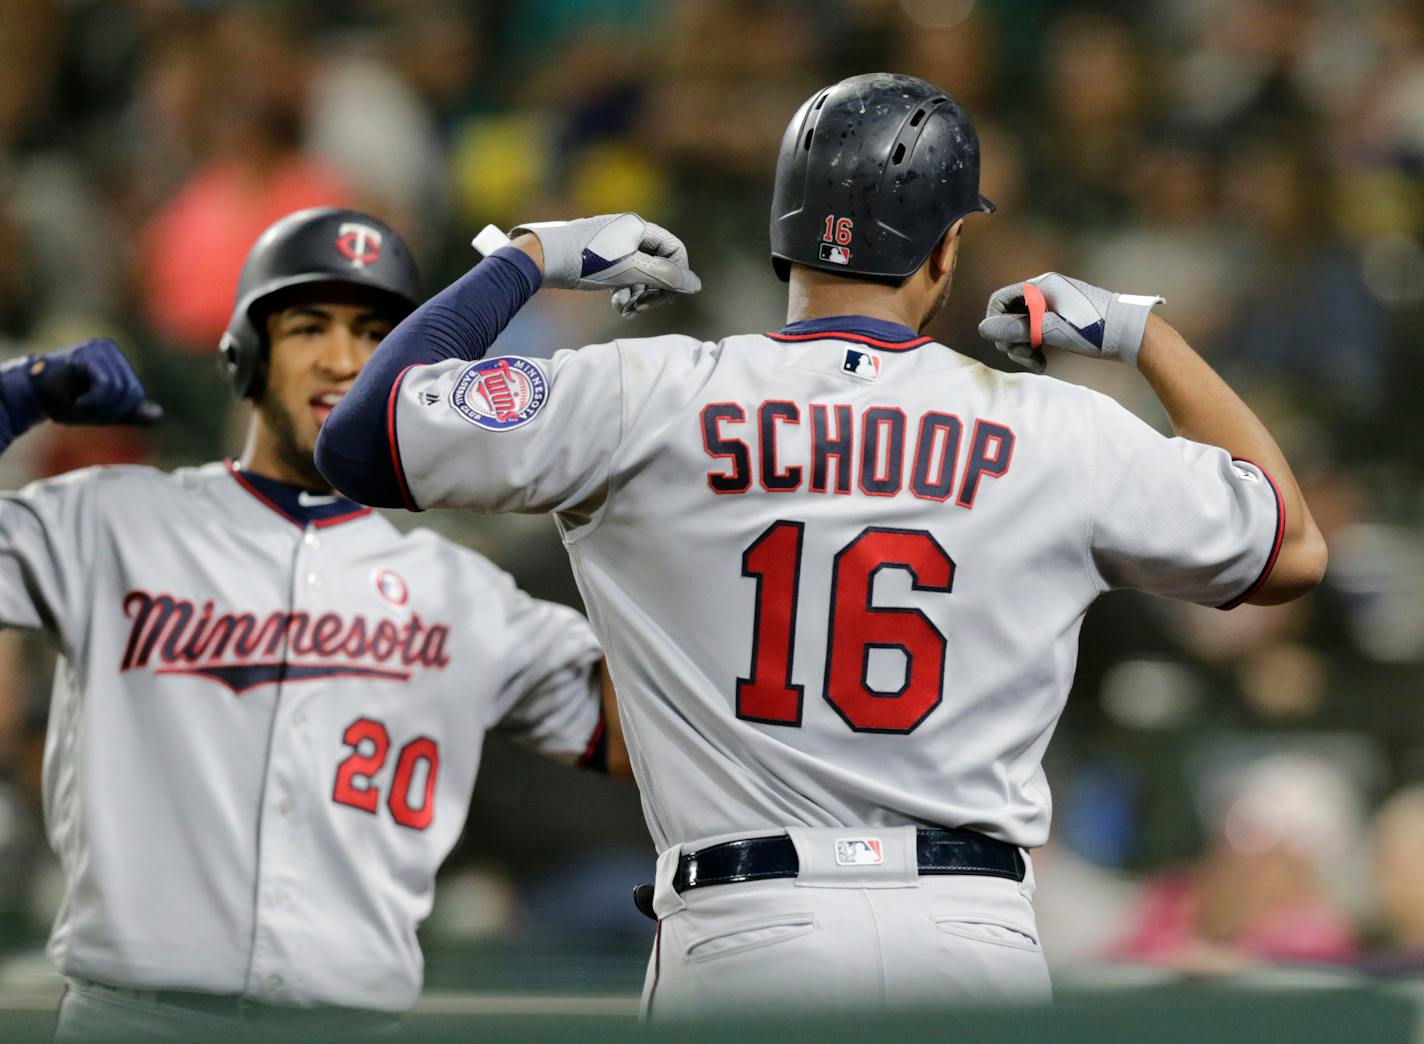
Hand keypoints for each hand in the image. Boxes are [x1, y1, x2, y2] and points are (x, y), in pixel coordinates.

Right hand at [27, 339, 162, 424]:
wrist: (31, 396)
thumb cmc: (65, 402)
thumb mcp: (103, 411)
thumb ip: (129, 412)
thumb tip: (158, 414)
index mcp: (118, 362)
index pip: (135, 394)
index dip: (117, 411)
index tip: (92, 409)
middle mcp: (111, 350)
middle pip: (130, 393)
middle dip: (108, 410)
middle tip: (83, 408)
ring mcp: (99, 348)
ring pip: (119, 391)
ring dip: (97, 407)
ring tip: (78, 402)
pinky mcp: (87, 353)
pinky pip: (106, 386)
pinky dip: (92, 402)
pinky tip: (77, 401)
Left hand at [509, 213, 701, 315]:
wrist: (543, 258)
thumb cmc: (587, 262)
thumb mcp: (630, 271)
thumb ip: (665, 278)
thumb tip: (696, 285)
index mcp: (640, 228)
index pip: (675, 251)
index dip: (675, 277)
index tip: (661, 298)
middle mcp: (630, 232)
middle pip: (659, 263)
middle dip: (654, 289)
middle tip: (641, 307)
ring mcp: (615, 244)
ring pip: (641, 273)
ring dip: (638, 294)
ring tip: (625, 309)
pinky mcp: (601, 257)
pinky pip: (625, 275)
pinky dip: (625, 291)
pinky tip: (616, 305)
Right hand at [977, 273, 1162, 372]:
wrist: (1131, 334)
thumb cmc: (1095, 329)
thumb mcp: (1053, 331)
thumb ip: (1018, 329)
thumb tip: (984, 329)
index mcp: (1042, 286)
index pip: (1000, 300)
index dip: (996, 324)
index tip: (1005, 347)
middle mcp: (1045, 290)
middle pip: (1009, 314)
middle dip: (1012, 339)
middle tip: (1026, 358)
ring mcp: (1053, 303)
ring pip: (1022, 325)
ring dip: (1023, 346)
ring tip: (1037, 364)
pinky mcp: (1061, 316)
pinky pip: (1036, 329)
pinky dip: (1035, 345)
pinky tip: (1043, 361)